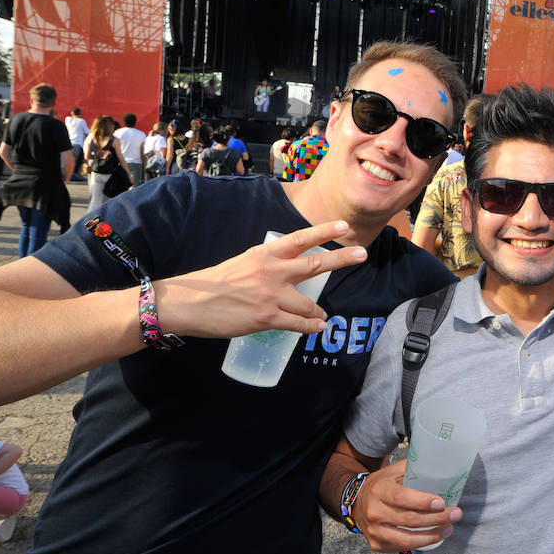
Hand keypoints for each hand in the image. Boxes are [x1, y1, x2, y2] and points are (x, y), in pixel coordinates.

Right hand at [156, 221, 367, 338]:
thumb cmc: (215, 283)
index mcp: (265, 254)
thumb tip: (287, 269)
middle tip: (362, 253)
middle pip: (316, 264)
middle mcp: (273, 271)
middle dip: (343, 259)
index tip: (344, 225)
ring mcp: (272, 296)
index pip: (301, 239)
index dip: (325, 231)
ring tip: (323, 315)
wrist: (190, 303)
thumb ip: (268, 264)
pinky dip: (311, 327)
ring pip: (310, 304)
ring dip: (319, 311)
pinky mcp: (267, 318)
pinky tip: (317, 327)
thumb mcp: (244, 262)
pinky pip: (299, 324)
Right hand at [351, 459, 461, 552]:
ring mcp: (374, 531)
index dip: (423, 502)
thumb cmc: (382, 485)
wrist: (357, 503)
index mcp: (378, 490)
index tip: (442, 502)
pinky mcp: (377, 545)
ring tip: (449, 529)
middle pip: (409, 520)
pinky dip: (421, 544)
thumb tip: (441, 465)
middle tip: (456, 514)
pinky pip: (402, 547)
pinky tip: (435, 536)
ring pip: (407, 539)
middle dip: (436, 518)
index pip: (401, 497)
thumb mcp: (393, 472)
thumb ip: (413, 469)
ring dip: (432, 536)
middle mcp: (374, 512)